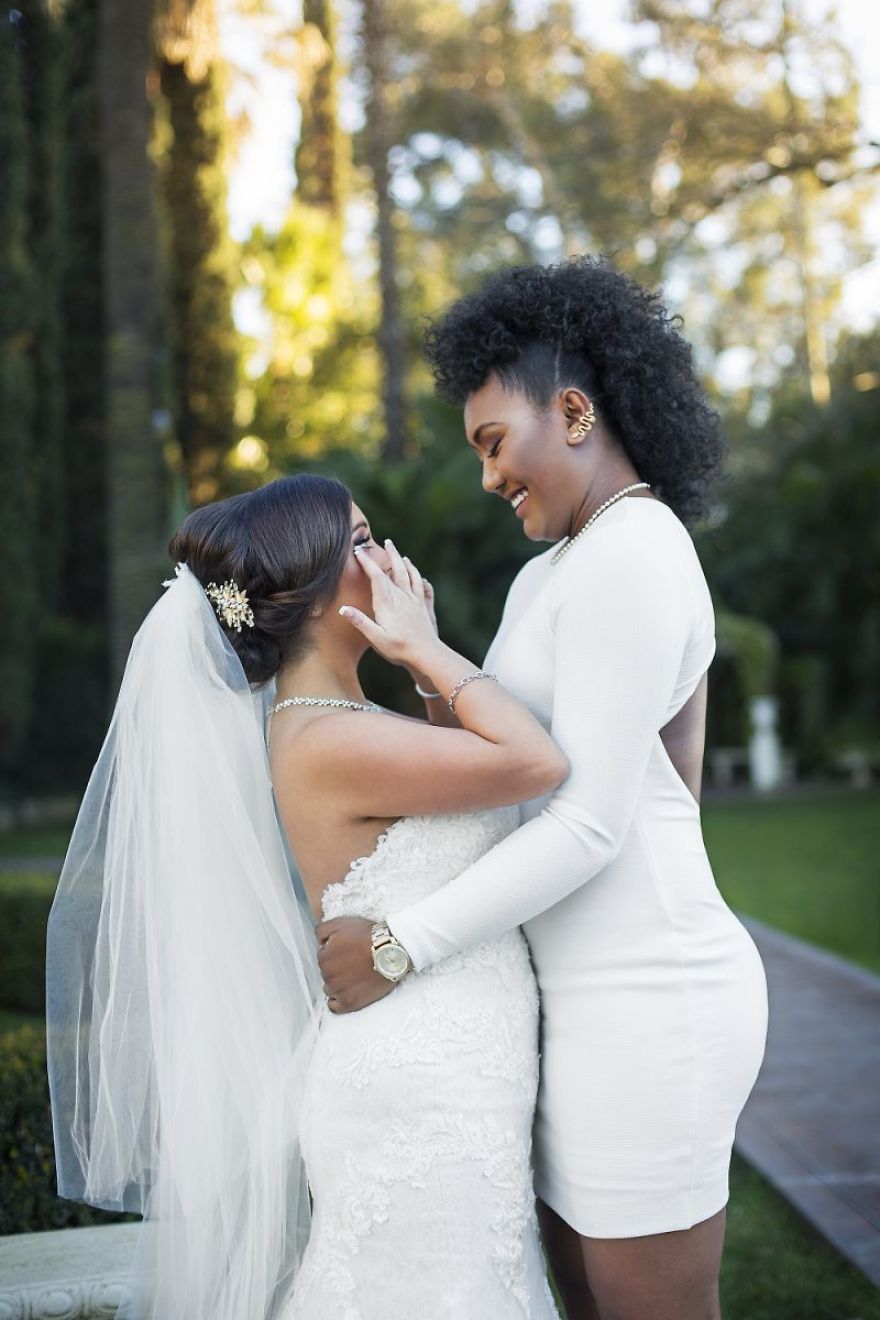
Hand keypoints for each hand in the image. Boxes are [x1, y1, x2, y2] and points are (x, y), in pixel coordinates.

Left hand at [316, 916, 395, 1012]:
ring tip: (355, 977)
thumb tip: (318, 943)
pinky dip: (338, 1001)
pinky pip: (334, 1007)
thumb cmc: (368, 936)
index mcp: (324, 957)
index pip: (323, 958)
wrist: (391, 951)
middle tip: (354, 963)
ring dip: (338, 984)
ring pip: (330, 989)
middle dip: (337, 968)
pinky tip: (347, 993)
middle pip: (326, 974)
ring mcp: (338, 991)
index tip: (348, 952)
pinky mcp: (350, 1003)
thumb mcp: (341, 923)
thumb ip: (322, 931)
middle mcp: (328, 976)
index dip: (335, 953)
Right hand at [340, 539, 438, 668]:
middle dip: (389, 554)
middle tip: (386, 541)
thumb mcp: (375, 638)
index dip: (367, 563)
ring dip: (402, 560)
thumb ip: (360, 622)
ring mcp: (413, 599)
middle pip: (395, 569)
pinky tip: (414, 570)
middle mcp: (401, 596)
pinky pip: (418, 582)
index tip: (359, 552)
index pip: (376, 576)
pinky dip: (415, 572)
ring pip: (408, 573)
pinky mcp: (421, 604)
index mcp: (387, 602)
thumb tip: (343, 609)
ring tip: (398, 551)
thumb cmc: (398, 648)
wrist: (426, 653)